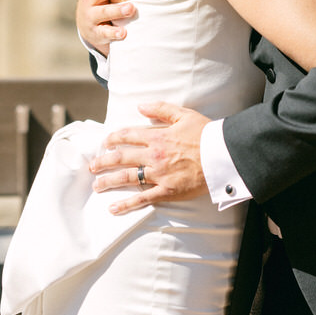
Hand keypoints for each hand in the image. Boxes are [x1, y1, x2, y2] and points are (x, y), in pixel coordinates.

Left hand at [89, 102, 210, 213]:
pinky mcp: (166, 191)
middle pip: (120, 158)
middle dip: (103, 162)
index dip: (113, 139)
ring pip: (127, 177)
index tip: (105, 142)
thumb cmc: (206, 134)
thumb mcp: (184, 114)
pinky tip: (113, 208)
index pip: (127, 136)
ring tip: (96, 185)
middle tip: (92, 166)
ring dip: (108, 181)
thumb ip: (161, 108)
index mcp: (156, 136)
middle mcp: (153, 155)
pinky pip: (142, 198)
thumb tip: (140, 106)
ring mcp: (159, 174)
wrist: (223, 156)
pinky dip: (126, 204)